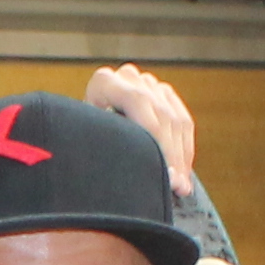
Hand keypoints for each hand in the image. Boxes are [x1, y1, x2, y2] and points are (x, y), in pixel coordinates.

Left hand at [85, 63, 199, 200]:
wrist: (81, 127)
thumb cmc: (80, 139)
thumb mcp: (86, 138)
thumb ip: (108, 144)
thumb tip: (139, 170)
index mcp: (105, 82)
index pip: (138, 103)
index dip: (154, 139)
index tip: (163, 171)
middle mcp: (129, 78)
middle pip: (160, 115)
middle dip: (170, 154)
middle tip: (175, 185)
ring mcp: (149, 84)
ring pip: (175, 121)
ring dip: (181, 158)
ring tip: (181, 187)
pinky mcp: (165, 94)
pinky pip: (183, 123)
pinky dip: (184, 150)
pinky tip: (184, 174)